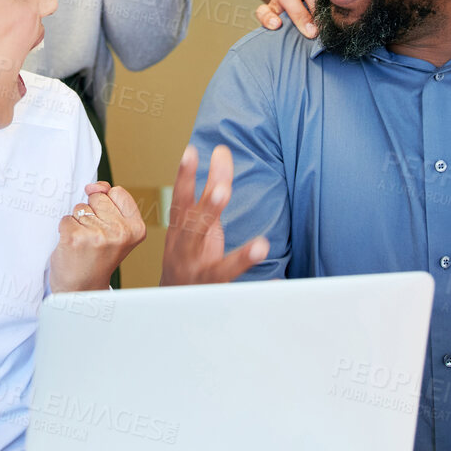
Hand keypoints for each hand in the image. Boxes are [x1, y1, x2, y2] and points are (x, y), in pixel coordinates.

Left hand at [49, 181, 146, 291]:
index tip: (107, 225)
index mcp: (136, 228)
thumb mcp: (116, 229)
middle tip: (95, 239)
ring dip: (78, 223)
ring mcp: (97, 235)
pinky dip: (66, 230)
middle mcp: (119, 232)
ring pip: (80, 208)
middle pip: (97, 199)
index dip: (107, 205)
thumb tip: (93, 186)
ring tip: (84, 244)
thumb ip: (111, 202)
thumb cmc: (98, 259)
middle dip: (92, 214)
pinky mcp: (74, 238)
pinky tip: (73, 247)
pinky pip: (65, 219)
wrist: (83, 290)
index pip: (117, 193)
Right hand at [160, 145, 267, 285]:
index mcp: (181, 230)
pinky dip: (259, 291)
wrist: (173, 298)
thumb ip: (210, 189)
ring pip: (218, 269)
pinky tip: (277, 283)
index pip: (181, 200)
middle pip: (196, 230)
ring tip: (261, 245)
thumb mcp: (192, 222)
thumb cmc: (186, 251)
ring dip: (240, 258)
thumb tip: (222, 151)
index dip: (184, 177)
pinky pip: (239, 294)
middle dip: (209, 210)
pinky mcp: (216, 296)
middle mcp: (186, 252)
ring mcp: (201, 276)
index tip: (191, 152)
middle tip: (223, 190)